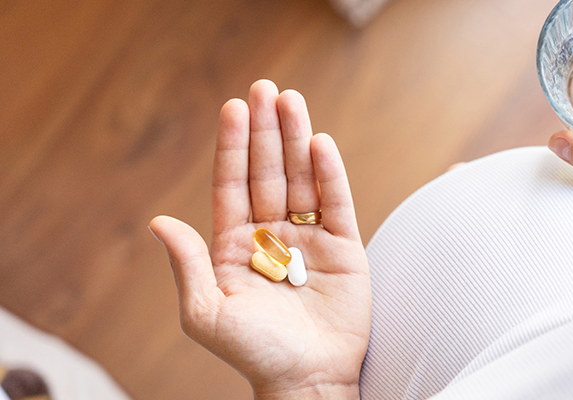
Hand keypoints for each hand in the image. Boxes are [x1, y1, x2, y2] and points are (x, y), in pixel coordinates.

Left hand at [149, 80, 370, 398]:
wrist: (307, 379)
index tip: (232, 108)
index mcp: (236, 246)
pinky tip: (319, 144)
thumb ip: (189, 264)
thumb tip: (160, 221)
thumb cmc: (253, 353)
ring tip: (291, 101)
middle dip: (265, 130)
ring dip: (296, 139)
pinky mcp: (344, 248)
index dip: (232, 147)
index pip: (232, 185)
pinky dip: (329, 174)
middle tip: (264, 88)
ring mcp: (309, 240)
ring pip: (302, 179)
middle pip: (268, 172)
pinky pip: (336, 203)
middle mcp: (272, 236)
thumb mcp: (206, 313)